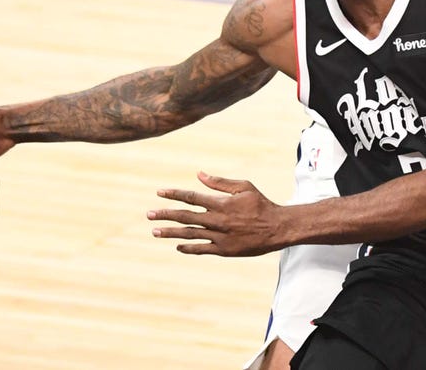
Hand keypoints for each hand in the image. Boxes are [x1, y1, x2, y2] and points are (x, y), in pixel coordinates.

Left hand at [148, 171, 284, 255]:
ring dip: (170, 233)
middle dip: (165, 214)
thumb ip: (220, 182)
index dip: (174, 194)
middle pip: (185, 217)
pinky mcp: (224, 250)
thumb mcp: (243, 187)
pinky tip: (177, 245)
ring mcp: (219, 237)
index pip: (191, 197)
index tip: (159, 192)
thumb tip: (199, 174)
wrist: (276, 228)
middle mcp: (217, 220)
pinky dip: (188, 248)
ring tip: (155, 231)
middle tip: (149, 214)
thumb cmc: (260, 204)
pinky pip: (201, 249)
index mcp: (221, 203)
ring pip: (189, 234)